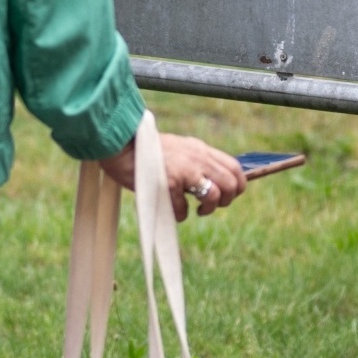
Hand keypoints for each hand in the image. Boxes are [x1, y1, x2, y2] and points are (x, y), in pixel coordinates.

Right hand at [103, 131, 246, 219]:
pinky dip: (181, 214)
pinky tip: (172, 210)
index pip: (235, 168)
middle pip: (231, 184)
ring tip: (195, 211)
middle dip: (225, 201)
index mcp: (200, 149)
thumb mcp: (178, 149)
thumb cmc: (144, 150)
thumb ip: (195, 161)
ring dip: (207, 209)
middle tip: (208, 206)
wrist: (120, 143)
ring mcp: (185, 169)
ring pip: (214, 195)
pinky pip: (184, 207)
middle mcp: (197, 158)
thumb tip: (209, 181)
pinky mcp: (169, 181)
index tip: (226, 196)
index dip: (237, 186)